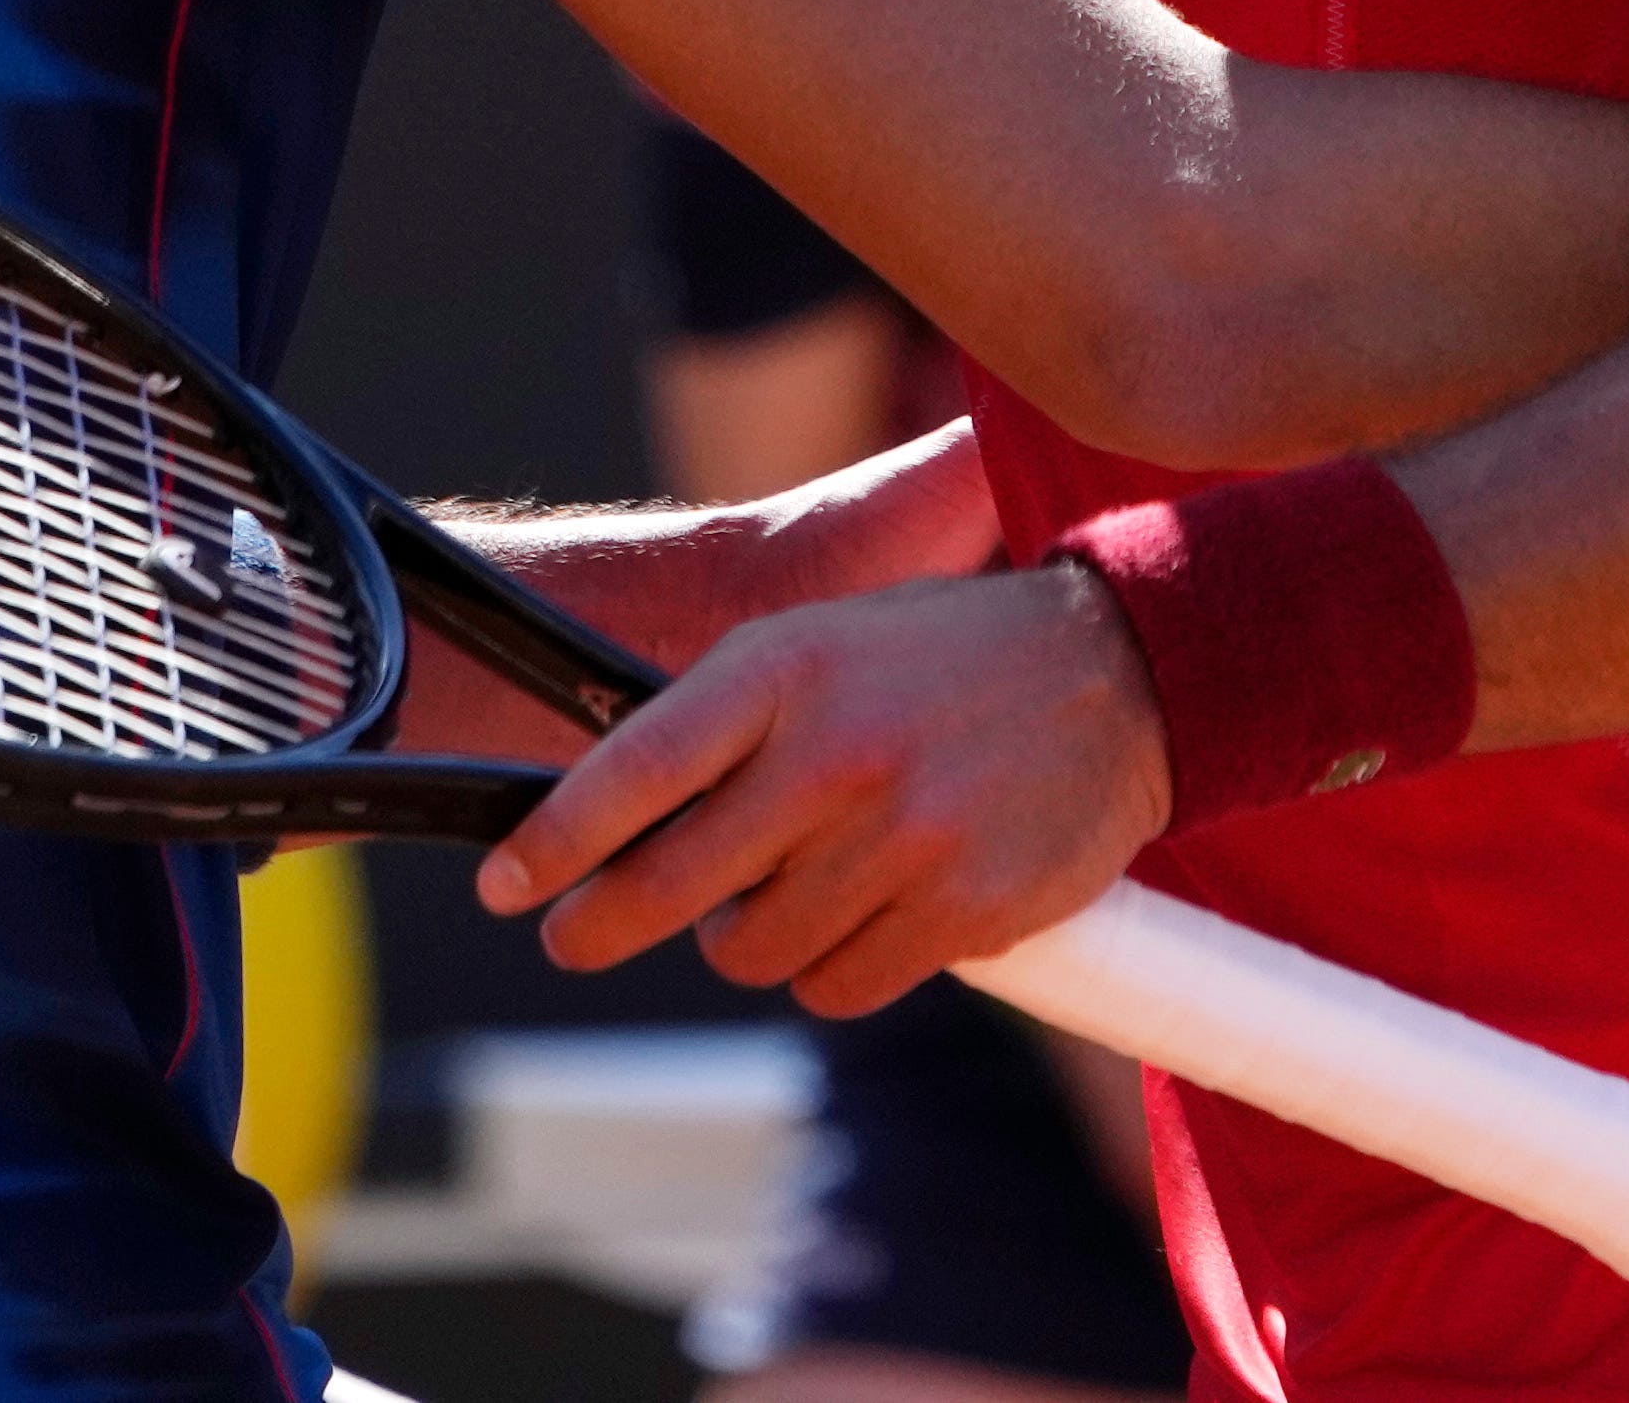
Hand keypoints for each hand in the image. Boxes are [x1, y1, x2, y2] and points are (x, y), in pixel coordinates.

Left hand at [474, 563, 1169, 1017]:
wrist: (1124, 668)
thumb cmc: (942, 655)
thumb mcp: (822, 642)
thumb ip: (724, 722)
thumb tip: (612, 820)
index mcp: (786, 668)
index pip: (634, 771)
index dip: (553, 842)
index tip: (505, 886)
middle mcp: (838, 752)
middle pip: (673, 884)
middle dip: (601, 921)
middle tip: (575, 935)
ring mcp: (904, 837)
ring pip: (753, 949)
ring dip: (744, 937)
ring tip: (780, 889)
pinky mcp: (965, 909)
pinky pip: (839, 986)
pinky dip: (826, 968)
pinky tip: (853, 915)